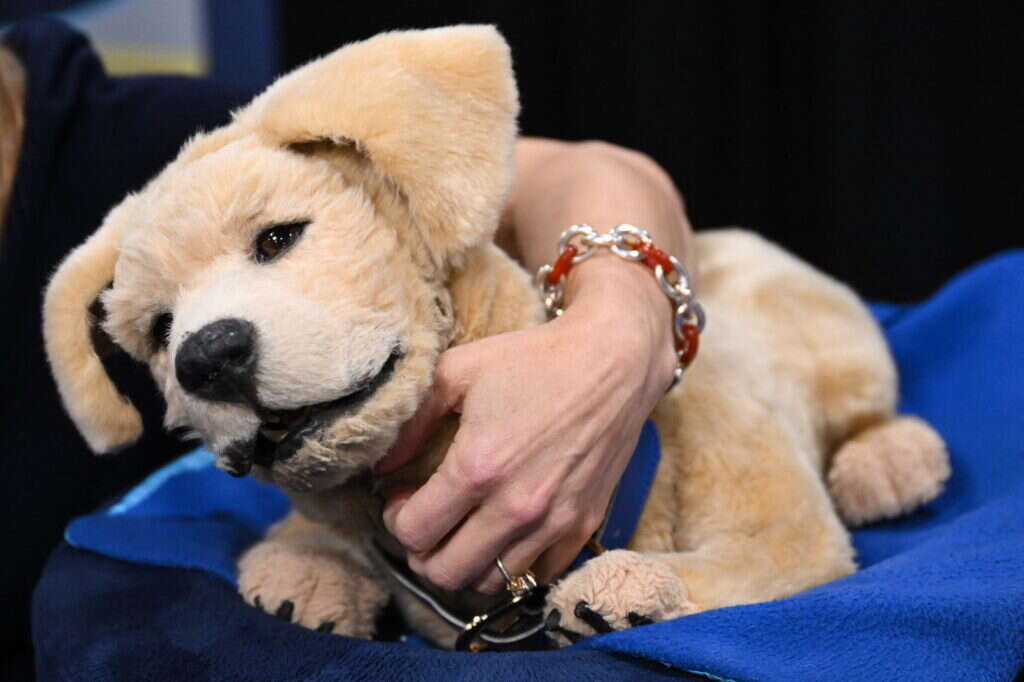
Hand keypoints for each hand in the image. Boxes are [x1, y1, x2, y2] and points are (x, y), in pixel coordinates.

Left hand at [378, 256, 676, 592]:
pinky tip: (506, 531)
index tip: (403, 498)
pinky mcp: (584, 525)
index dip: (396, 518)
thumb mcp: (458, 371)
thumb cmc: (533, 359)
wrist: (613, 361)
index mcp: (477, 467)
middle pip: (445, 572)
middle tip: (428, 520)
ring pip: (489, 582)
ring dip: (465, 561)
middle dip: (422, 551)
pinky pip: (537, 575)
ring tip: (464, 528)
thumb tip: (380, 465)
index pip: (413, 532)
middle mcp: (514, 506)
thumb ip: (411, 420)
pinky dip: (513, 563)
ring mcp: (553, 521)